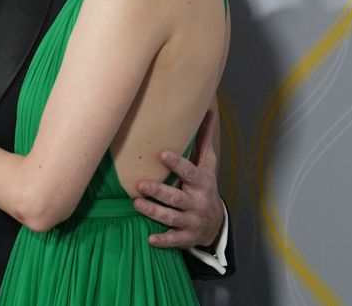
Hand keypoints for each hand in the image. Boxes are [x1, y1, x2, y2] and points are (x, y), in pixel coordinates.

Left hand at [133, 109, 223, 248]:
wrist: (215, 222)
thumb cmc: (205, 186)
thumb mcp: (208, 165)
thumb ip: (204, 140)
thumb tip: (209, 111)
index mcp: (201, 182)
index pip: (189, 172)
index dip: (176, 164)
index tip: (162, 154)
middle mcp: (197, 202)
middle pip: (176, 197)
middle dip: (158, 192)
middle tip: (140, 184)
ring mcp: (191, 221)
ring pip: (171, 217)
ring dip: (153, 212)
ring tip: (136, 204)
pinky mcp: (186, 237)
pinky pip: (174, 240)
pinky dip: (163, 240)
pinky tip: (150, 238)